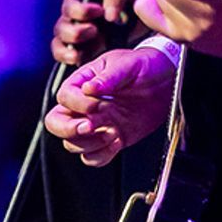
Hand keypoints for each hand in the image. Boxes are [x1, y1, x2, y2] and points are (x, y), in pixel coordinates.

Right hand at [43, 45, 177, 165]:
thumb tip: (90, 88)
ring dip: (90, 143)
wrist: (166, 81)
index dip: (77, 104)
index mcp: (83, 82)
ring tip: (112, 131)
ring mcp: (96, 124)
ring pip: (72, 144)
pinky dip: (101, 155)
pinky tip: (116, 141)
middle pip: (56, 124)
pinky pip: (92, 157)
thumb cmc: (143, 66)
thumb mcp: (128, 64)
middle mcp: (84, 106)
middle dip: (69, 129)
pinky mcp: (109, 139)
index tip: (97, 103)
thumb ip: (109, 77)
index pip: (64, 97)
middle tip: (91, 126)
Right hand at [49, 0, 142, 64]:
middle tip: (94, 31)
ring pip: (58, 42)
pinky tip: (78, 58)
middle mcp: (73, 15)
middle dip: (74, 32)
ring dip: (68, 47)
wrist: (142, 13)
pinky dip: (66, 57)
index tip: (99, 11)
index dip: (80, 10)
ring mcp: (74, 33)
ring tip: (81, 51)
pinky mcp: (78, 49)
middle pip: (61, 25)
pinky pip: (62, 55)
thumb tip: (109, 15)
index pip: (70, 2)